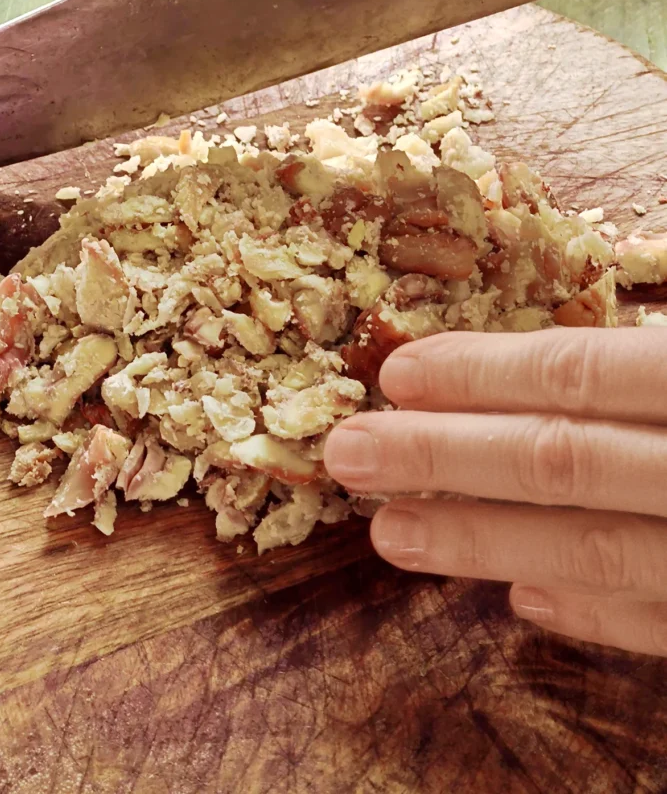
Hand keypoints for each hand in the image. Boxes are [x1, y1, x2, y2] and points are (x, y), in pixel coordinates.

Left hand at [325, 327, 666, 656]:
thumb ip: (647, 359)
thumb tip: (543, 367)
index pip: (577, 375)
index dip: (479, 374)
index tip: (397, 376)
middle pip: (558, 462)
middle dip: (441, 455)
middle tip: (349, 453)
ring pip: (592, 552)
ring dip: (481, 542)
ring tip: (390, 533)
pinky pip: (656, 626)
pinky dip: (589, 612)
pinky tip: (522, 597)